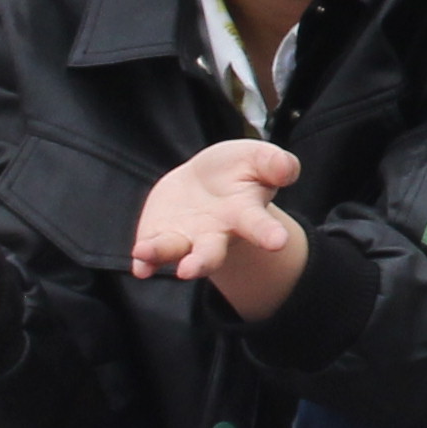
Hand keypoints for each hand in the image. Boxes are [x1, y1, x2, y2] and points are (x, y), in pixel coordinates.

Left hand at [131, 139, 309, 317]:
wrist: (203, 182)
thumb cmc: (238, 170)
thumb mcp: (258, 158)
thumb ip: (274, 163)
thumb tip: (286, 170)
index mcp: (245, 214)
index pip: (259, 225)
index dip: (269, 234)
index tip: (279, 242)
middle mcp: (215, 234)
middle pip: (210, 253)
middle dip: (201, 262)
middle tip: (191, 270)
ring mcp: (186, 239)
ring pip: (175, 251)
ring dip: (161, 254)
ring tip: (145, 252)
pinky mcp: (159, 236)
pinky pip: (151, 252)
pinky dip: (145, 259)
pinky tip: (140, 264)